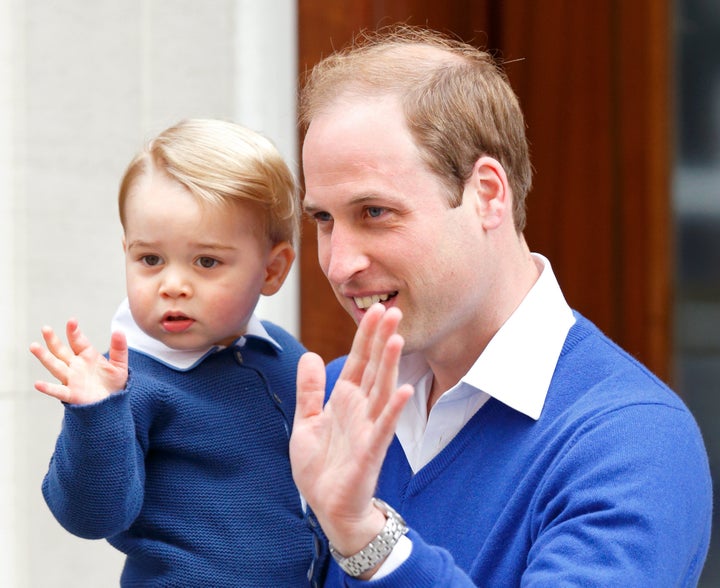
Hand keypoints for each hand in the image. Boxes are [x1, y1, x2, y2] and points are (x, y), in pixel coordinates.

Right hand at [29, 318, 127, 404]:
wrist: (114, 403)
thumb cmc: (114, 383)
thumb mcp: (120, 364)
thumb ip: (119, 348)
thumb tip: (119, 331)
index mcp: (87, 356)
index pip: (78, 341)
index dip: (74, 332)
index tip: (72, 321)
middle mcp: (76, 366)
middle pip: (61, 351)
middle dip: (53, 340)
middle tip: (45, 328)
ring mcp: (72, 379)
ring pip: (55, 367)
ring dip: (44, 357)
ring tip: (33, 346)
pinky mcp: (72, 394)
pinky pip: (58, 391)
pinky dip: (48, 388)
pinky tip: (38, 384)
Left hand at [290, 303, 412, 559]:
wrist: (327, 507)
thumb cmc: (321, 467)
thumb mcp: (306, 422)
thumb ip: (309, 390)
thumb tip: (308, 355)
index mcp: (344, 400)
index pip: (357, 360)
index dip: (365, 336)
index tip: (374, 310)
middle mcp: (360, 409)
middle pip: (373, 368)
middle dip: (381, 340)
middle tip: (392, 310)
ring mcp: (368, 428)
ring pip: (382, 390)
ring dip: (390, 365)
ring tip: (397, 339)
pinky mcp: (371, 451)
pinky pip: (384, 426)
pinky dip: (393, 408)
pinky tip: (402, 390)